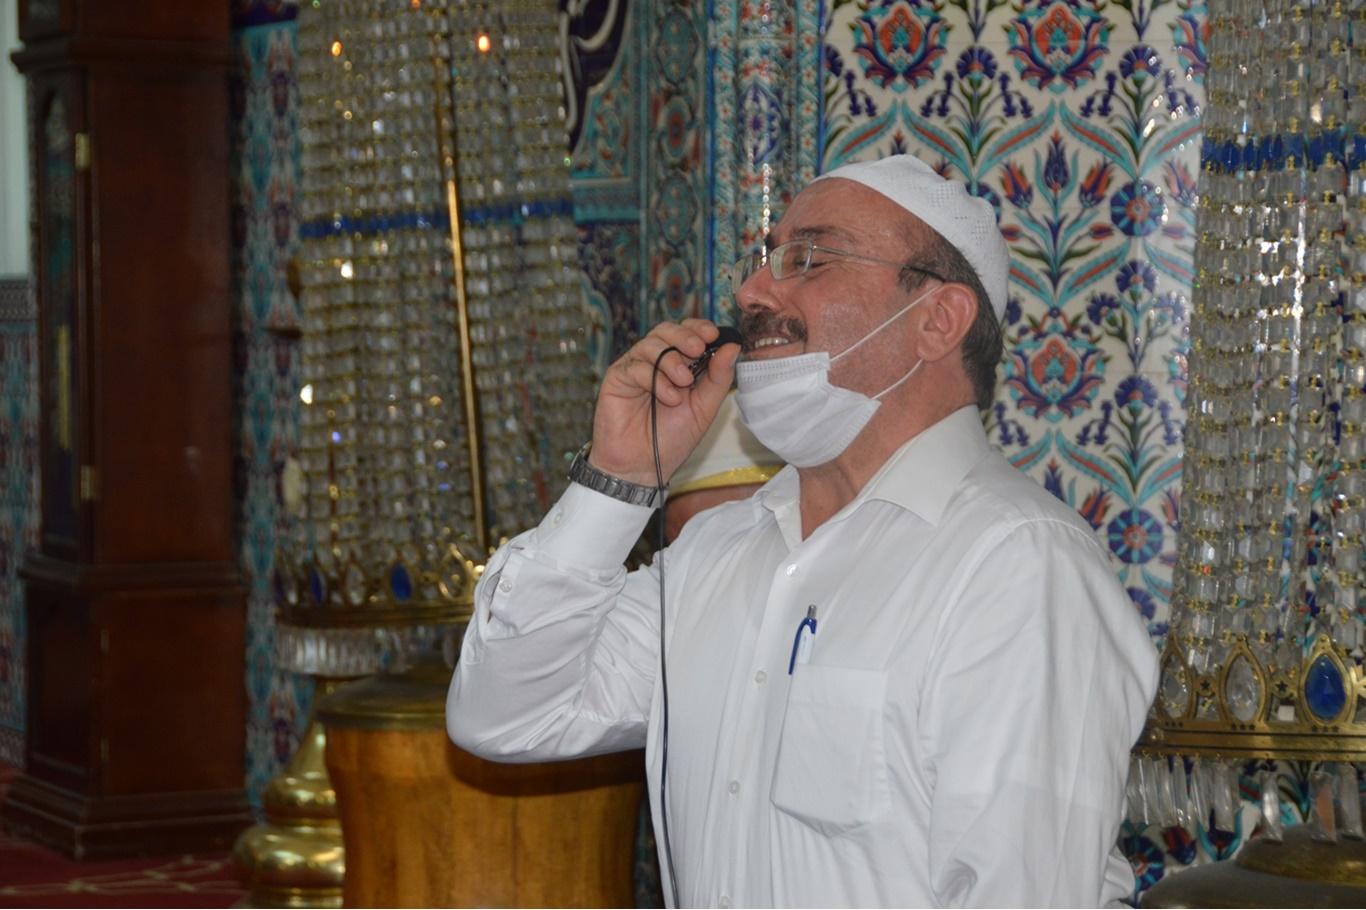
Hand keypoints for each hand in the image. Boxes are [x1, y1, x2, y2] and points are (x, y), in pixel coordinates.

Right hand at [588, 319, 741, 485]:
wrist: (642, 467)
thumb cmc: (672, 439)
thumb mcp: (704, 408)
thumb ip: (718, 378)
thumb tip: (732, 347)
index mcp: (678, 365)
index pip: (686, 333)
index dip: (698, 328)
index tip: (713, 334)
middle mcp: (655, 362)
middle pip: (666, 330)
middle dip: (684, 336)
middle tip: (697, 349)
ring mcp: (635, 368)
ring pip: (651, 344)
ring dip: (672, 360)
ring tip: (683, 382)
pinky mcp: (617, 378)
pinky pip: (636, 365)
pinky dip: (656, 379)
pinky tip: (668, 398)